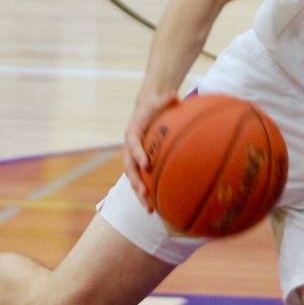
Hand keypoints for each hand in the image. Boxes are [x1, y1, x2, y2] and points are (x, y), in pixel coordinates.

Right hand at [123, 89, 178, 210]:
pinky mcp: (141, 165)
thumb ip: (166, 99)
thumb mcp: (160, 99)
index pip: (133, 144)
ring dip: (140, 195)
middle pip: (130, 168)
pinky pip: (143, 181)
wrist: (146, 110)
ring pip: (135, 180)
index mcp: (133, 133)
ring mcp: (134, 159)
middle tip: (144, 194)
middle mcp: (130, 149)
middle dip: (136, 182)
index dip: (138, 154)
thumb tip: (174, 94)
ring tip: (149, 210)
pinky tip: (159, 208)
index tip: (146, 164)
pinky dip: (149, 194)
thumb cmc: (155, 106)